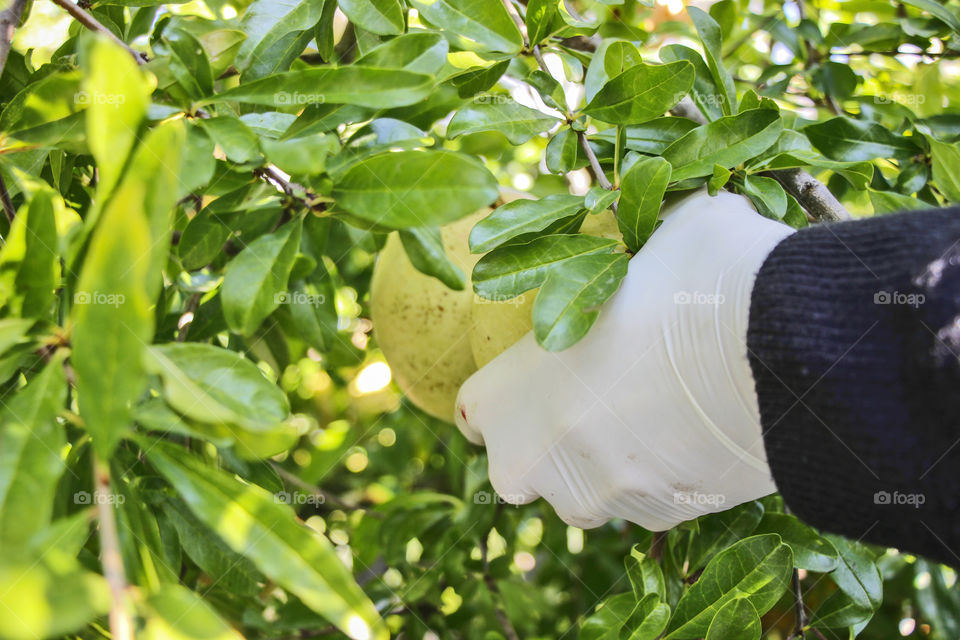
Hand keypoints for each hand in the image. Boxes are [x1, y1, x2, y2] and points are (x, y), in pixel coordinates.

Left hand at [455, 190, 795, 529]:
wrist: (776, 348)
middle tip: (604, 392)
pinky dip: (669, 471)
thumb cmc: (688, 280)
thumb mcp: (646, 240)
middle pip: (529, 464)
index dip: (506, 396)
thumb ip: (621, 254)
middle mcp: (537, 464)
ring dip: (614, 458)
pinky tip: (704, 426)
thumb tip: (655, 231)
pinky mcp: (665, 518)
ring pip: (592, 488)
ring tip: (665, 403)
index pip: (476, 412)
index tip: (533, 380)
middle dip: (556, 439)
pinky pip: (652, 497)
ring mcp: (601, 499)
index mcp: (505, 399)